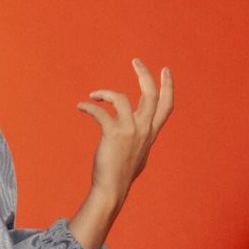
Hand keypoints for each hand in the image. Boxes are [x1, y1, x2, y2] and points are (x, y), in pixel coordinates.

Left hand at [76, 58, 173, 203]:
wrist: (112, 188)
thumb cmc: (123, 172)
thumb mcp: (140, 152)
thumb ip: (142, 137)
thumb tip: (140, 131)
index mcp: (151, 132)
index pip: (166, 106)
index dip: (168, 86)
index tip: (165, 70)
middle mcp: (144, 129)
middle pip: (151, 95)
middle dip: (145, 74)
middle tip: (136, 60)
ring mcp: (130, 131)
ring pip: (121, 98)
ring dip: (105, 92)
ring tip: (94, 94)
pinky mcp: (113, 133)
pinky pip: (100, 112)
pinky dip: (88, 106)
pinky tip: (81, 106)